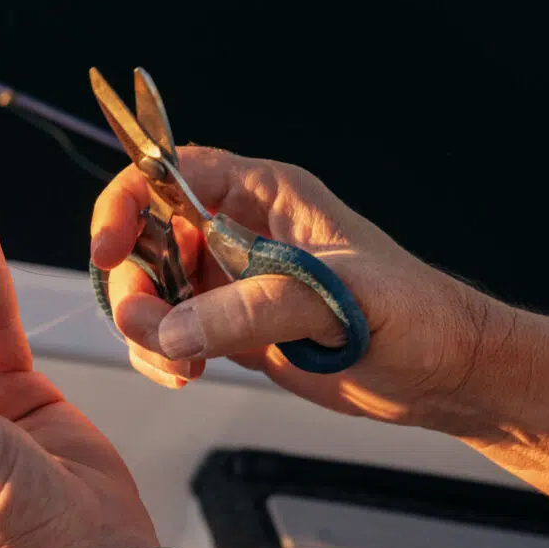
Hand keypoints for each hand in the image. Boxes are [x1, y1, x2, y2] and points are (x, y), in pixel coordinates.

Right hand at [91, 145, 505, 434]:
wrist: (441, 374)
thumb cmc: (412, 315)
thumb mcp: (335, 298)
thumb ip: (250, 309)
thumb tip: (172, 330)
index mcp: (262, 195)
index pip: (168, 173)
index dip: (125, 203)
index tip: (107, 248)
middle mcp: (236, 231)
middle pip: (143, 238)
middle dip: (134, 285)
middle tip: (151, 329)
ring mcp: (229, 281)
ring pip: (148, 290)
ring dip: (145, 329)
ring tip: (181, 365)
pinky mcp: (228, 327)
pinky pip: (166, 332)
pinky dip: (160, 354)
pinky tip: (186, 374)